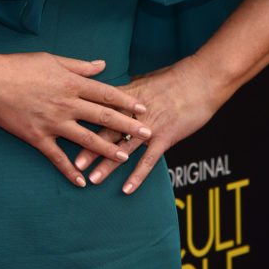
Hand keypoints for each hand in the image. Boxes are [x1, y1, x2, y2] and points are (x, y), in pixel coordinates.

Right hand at [0, 53, 152, 186]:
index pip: (106, 93)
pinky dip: (69, 171)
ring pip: (86, 139)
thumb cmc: (19, 66)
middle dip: (128, 126)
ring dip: (106, 150)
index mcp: (70, 83)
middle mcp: (66, 104)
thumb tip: (102, 65)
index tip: (144, 108)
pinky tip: (81, 182)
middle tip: (147, 133)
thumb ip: (79, 66)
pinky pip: (57, 157)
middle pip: (103, 117)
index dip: (127, 101)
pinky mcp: (37, 138)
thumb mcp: (52, 59)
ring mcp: (53, 123)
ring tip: (123, 157)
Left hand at [73, 57, 218, 193]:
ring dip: (107, 165)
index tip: (67, 130)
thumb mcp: (145, 80)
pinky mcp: (165, 137)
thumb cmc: (173, 78)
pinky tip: (126, 189)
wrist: (200, 81)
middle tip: (73, 163)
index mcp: (127, 97)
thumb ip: (127, 90)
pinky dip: (137, 176)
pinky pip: (148, 160)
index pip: (98, 110)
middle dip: (88, 147)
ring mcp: (149, 127)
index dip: (82, 122)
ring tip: (92, 179)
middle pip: (106, 131)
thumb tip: (111, 92)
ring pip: (123, 148)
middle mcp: (134, 113)